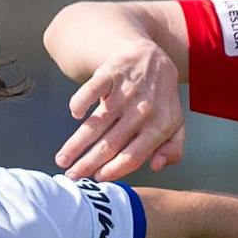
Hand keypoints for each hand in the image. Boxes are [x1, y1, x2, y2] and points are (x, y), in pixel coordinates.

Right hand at [54, 45, 185, 180]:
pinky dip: (81, 102)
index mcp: (160, 126)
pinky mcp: (112, 73)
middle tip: (71, 176)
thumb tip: (156, 166)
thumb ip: (172, 151)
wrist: (152, 59)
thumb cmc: (159, 101)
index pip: (133, 155)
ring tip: (62, 159)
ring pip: (97, 123)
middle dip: (87, 163)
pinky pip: (91, 89)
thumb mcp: (175, 126)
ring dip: (76, 143)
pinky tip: (75, 114)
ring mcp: (126, 91)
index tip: (97, 179)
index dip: (113, 170)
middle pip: (110, 144)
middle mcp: (143, 109)